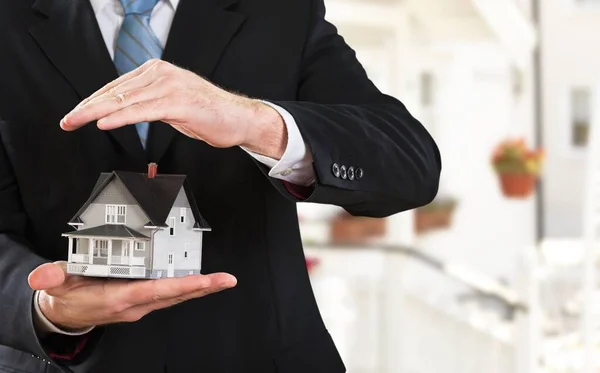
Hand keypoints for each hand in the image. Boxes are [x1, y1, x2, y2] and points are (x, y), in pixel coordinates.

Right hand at [28, 262, 235, 330]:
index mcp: (118, 298)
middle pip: (174, 294)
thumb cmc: (67, 298)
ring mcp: (141, 304)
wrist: (66, 314)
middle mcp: (136, 304)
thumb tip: (43, 276)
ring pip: (176, 295)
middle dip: (202, 287)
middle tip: (227, 279)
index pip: (154, 291)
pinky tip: (202, 281)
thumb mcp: (57, 285)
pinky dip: (188, 286)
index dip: (180, 285)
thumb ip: (53, 279)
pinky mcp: (143, 300)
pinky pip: (170, 294)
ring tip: (223, 280)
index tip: (203, 280)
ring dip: (200, 288)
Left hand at [60, 59, 286, 158]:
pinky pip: (143, 111)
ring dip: (96, 113)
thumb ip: (149, 103)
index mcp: (158, 71)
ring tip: (76, 122)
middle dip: (87, 108)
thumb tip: (126, 111)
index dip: (93, 101)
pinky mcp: (178, 102)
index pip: (116, 86)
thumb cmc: (209, 113)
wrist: (239, 118)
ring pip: (124, 101)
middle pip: (115, 92)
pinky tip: (105, 122)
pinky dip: (121, 117)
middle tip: (67, 119)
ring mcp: (170, 87)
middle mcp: (161, 74)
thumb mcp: (172, 104)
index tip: (76, 114)